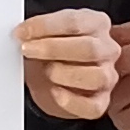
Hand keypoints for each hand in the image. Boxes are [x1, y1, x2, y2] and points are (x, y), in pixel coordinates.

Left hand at [16, 7, 124, 123]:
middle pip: (88, 48)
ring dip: (65, 74)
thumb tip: (22, 33)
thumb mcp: (46, 33)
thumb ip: (38, 31)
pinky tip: (55, 92)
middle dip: (52, 49)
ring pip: (97, 77)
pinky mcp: (101, 101)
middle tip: (27, 50)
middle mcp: (107, 49)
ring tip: (46, 71)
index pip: (74, 23)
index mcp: (96, 23)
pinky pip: (92, 106)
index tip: (22, 32)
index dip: (45, 27)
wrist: (51, 79)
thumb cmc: (52, 52)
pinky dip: (71, 101)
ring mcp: (108, 76)